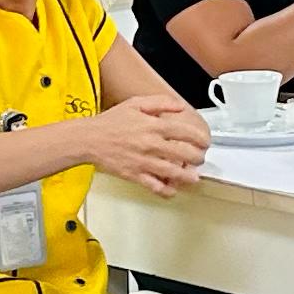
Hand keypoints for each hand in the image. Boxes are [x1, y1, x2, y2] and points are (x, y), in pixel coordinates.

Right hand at [89, 89, 209, 195]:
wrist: (89, 139)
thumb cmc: (110, 122)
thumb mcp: (136, 103)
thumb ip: (160, 103)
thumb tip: (180, 106)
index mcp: (152, 125)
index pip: (185, 132)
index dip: (200, 138)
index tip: (205, 141)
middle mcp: (150, 144)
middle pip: (184, 154)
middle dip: (198, 157)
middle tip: (200, 158)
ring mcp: (143, 161)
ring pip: (173, 172)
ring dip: (188, 176)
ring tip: (193, 176)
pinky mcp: (135, 175)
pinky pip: (155, 186)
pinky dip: (167, 190)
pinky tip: (172, 189)